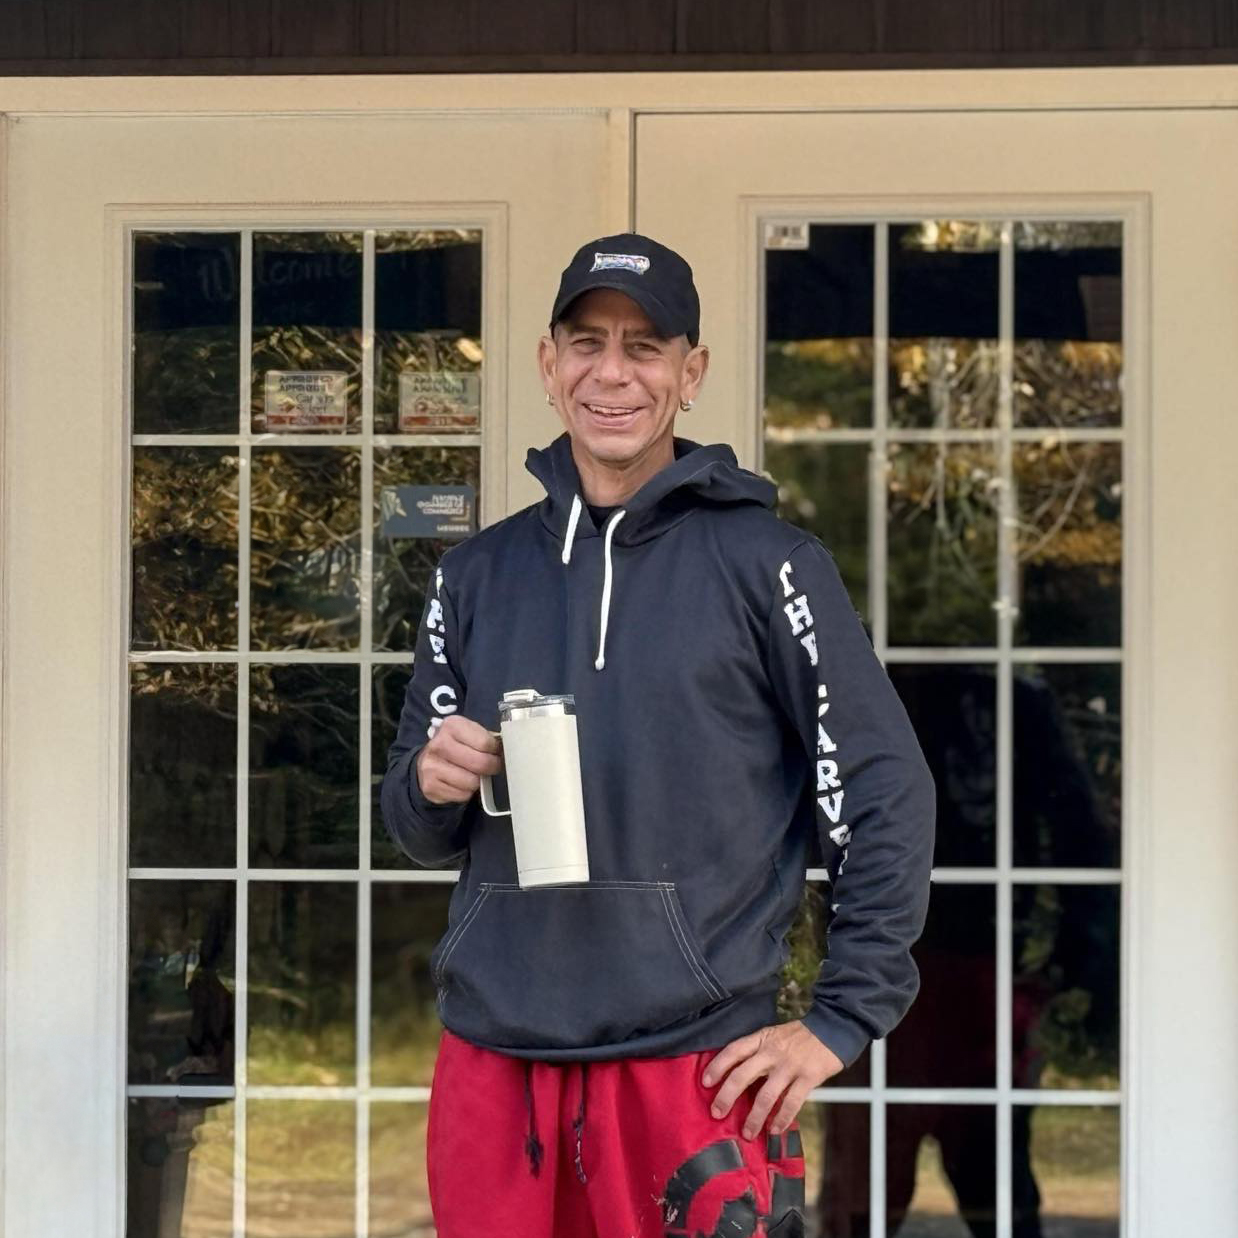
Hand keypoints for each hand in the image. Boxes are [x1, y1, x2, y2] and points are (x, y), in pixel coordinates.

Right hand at [416, 715, 501, 804]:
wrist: (426, 762)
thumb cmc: (456, 746)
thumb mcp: (468, 733)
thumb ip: (486, 738)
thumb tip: (509, 750)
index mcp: (451, 726)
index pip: (485, 743)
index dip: (496, 750)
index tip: (497, 752)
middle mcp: (438, 744)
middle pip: (480, 763)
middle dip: (492, 767)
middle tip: (493, 766)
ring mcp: (431, 766)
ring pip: (472, 782)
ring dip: (478, 781)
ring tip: (474, 774)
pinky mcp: (430, 786)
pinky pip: (462, 795)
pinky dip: (466, 792)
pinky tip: (461, 783)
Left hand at [702, 1020, 843, 1138]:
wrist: (833, 1028)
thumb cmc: (801, 1035)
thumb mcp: (775, 1035)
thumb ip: (759, 1051)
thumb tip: (739, 1074)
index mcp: (762, 1038)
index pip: (734, 1050)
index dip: (718, 1066)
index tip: (705, 1082)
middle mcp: (772, 1051)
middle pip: (743, 1075)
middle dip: (727, 1096)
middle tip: (716, 1113)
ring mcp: (790, 1065)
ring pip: (766, 1095)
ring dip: (754, 1116)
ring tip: (747, 1132)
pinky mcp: (808, 1077)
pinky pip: (792, 1102)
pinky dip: (782, 1118)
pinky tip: (774, 1130)